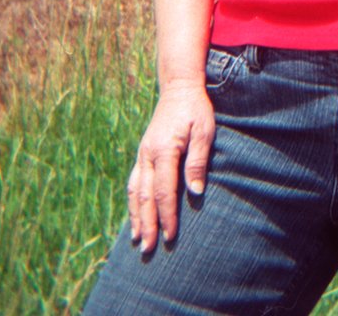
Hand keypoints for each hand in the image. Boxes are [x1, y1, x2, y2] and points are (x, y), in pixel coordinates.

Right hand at [127, 82, 214, 252]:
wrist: (178, 87)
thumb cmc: (196, 109)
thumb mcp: (204, 131)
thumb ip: (198, 162)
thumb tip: (195, 193)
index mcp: (164, 150)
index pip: (164, 191)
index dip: (167, 216)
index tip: (171, 236)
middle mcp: (148, 154)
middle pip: (145, 196)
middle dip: (147, 224)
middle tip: (148, 249)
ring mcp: (142, 154)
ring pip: (135, 191)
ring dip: (136, 216)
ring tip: (137, 239)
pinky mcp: (143, 153)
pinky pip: (135, 182)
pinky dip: (134, 201)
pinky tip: (136, 214)